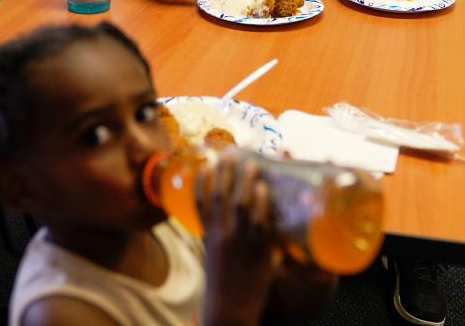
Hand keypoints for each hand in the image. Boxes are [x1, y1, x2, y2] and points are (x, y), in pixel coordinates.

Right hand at [196, 154, 276, 325]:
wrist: (230, 309)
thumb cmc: (223, 281)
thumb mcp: (213, 254)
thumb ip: (217, 234)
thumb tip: (220, 215)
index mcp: (208, 235)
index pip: (199, 202)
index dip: (202, 180)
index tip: (206, 163)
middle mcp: (220, 235)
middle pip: (219, 196)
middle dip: (225, 173)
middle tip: (232, 154)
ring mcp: (238, 241)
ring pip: (240, 204)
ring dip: (245, 181)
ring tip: (252, 163)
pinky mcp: (257, 250)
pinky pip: (260, 222)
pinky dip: (261, 203)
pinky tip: (265, 188)